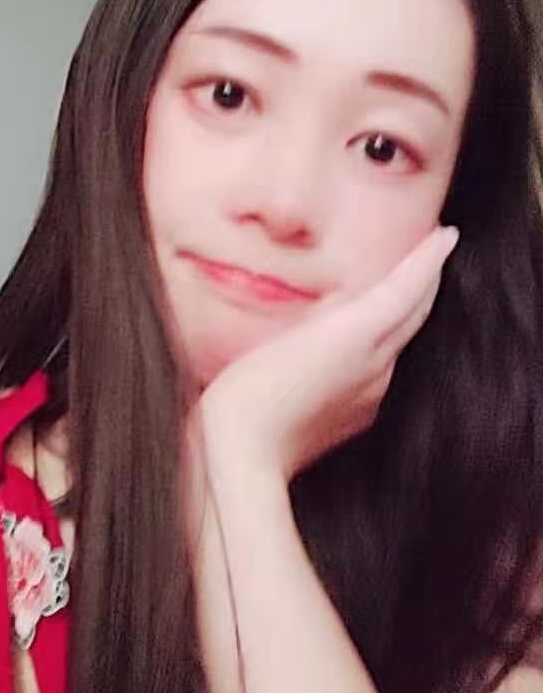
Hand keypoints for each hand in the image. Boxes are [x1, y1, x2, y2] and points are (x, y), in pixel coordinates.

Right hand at [195, 225, 458, 487]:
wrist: (246, 457)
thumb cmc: (248, 392)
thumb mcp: (283, 334)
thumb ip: (324, 311)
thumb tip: (345, 299)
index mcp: (359, 335)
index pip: (409, 288)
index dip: (428, 258)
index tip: (445, 235)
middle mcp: (377, 364)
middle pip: (416, 312)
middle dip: (428, 277)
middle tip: (435, 248)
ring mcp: (371, 392)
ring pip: (400, 339)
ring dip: (406, 308)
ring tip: (404, 283)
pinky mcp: (357, 415)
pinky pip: (383, 367)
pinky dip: (384, 341)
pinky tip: (365, 339)